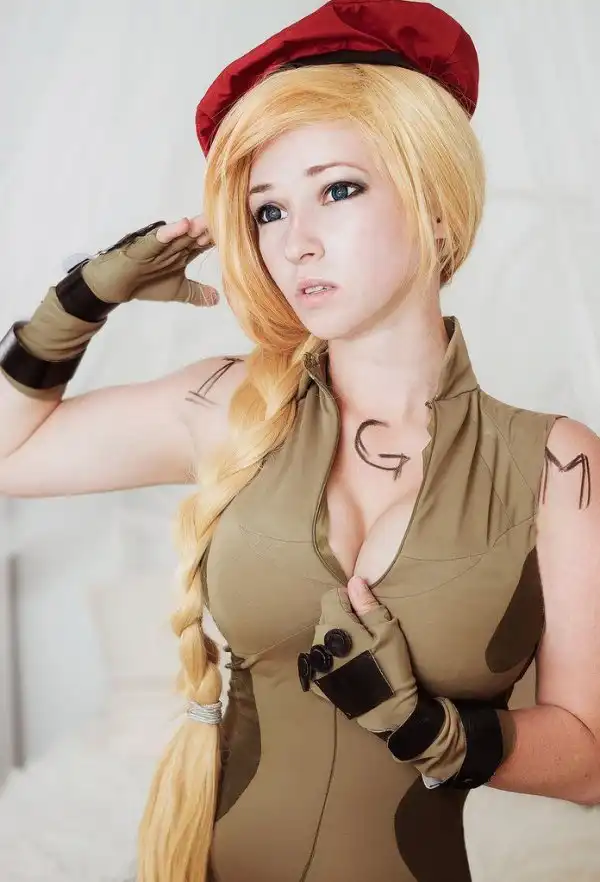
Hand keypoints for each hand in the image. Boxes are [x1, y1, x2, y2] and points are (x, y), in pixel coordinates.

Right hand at [80, 214, 219, 306]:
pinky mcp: (143, 246)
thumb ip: (197, 293)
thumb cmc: (145, 283)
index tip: (244, 234)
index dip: (224, 240)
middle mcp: (175, 245)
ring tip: (211, 219)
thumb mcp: (178, 290)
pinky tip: (183, 225)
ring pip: (181, 233)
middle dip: (213, 228)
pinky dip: (170, 232)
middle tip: (233, 218)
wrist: (116, 285)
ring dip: (196, 227)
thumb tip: (217, 299)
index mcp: (184, 252)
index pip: (208, 243)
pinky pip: (158, 237)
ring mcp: (160, 244)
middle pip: (198, 235)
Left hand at [300, 576, 419, 737]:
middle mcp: (318, 643)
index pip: (330, 596)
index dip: (348, 599)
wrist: (389, 712)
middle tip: (364, 634)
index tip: (363, 612)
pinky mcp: (316, 682)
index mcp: (336, 626)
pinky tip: (348, 667)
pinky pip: (319, 659)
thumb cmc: (392, 667)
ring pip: (321, 638)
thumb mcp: (388, 632)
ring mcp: (315, 664)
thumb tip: (354, 581)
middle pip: (325, 616)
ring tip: (357, 652)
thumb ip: (368, 605)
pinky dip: (330, 659)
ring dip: (334, 639)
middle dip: (341, 618)